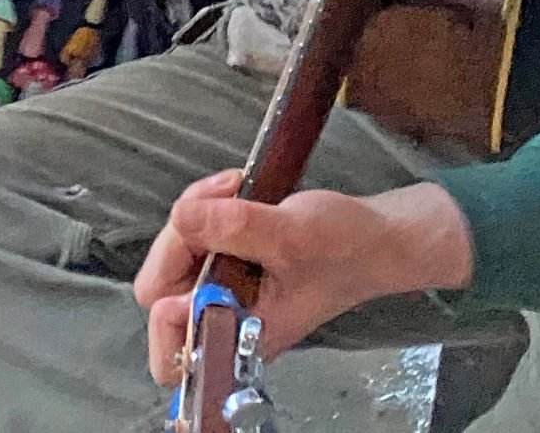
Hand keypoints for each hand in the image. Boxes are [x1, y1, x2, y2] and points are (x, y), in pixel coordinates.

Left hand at [135, 171, 472, 386]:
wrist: (376, 237)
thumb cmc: (345, 247)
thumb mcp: (290, 233)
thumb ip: (233, 228)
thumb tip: (181, 219)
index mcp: (241, 336)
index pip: (171, 349)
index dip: (168, 306)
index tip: (194, 251)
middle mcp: (226, 320)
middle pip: (162, 289)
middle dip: (182, 237)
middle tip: (216, 202)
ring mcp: (225, 291)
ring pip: (176, 258)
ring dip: (196, 215)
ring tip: (232, 189)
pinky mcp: (229, 264)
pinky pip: (195, 239)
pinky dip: (207, 210)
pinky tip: (234, 191)